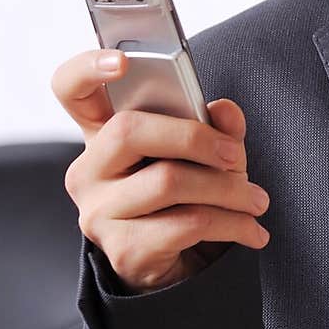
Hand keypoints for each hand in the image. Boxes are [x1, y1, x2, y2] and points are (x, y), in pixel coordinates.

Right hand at [50, 50, 269, 291]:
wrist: (176, 267)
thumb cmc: (185, 197)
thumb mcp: (204, 155)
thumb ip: (215, 126)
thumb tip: (225, 110)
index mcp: (102, 133)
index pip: (71, 88)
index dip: (88, 67)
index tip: (122, 61)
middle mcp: (89, 170)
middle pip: (129, 130)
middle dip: (195, 137)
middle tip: (236, 155)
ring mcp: (99, 212)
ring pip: (167, 181)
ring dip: (227, 189)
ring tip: (257, 200)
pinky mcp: (122, 249)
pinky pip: (186, 224)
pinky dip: (231, 224)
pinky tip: (251, 229)